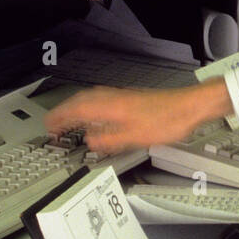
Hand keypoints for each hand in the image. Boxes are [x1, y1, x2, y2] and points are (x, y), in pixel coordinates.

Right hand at [44, 80, 233, 155]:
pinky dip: (90, 106)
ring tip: (68, 118)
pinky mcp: (131, 98)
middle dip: (64, 112)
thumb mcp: (135, 138)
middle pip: (80, 101)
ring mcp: (122, 96)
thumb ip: (109, 140)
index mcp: (110, 106)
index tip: (49, 127)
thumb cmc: (168, 120)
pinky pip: (101, 99)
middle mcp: (114, 98)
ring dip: (76, 108)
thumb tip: (90, 142)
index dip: (60, 119)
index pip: (76, 110)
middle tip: (53, 123)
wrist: (189, 106)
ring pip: (90, 98)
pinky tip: (96, 114)